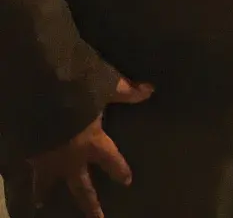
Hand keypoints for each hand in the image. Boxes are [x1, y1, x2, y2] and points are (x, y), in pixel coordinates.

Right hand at [30, 76, 153, 217]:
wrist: (38, 93)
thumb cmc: (77, 91)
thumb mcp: (105, 86)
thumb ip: (126, 91)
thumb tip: (150, 90)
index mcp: (92, 143)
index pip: (112, 161)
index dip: (120, 171)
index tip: (127, 181)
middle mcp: (71, 159)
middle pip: (82, 188)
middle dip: (90, 204)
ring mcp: (47, 160)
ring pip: (47, 185)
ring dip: (45, 194)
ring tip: (41, 203)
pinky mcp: (27, 154)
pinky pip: (26, 170)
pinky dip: (25, 177)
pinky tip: (24, 180)